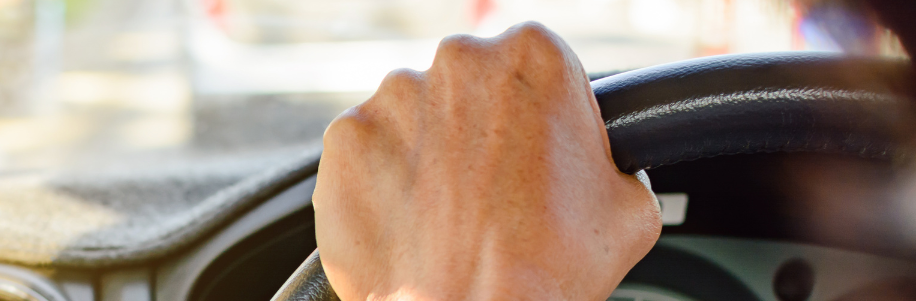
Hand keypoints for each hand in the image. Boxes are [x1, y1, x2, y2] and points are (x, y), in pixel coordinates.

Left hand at [312, 21, 660, 299]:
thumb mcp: (627, 206)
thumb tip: (599, 166)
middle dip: (476, 131)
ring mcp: (392, 100)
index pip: (532, 67)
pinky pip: (364, 154)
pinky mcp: (344, 140)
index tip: (530, 152)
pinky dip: (379, 183)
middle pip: (467, 87)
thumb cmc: (547, 269)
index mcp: (533, 58)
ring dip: (425, 154)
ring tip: (448, 215)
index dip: (533, 116)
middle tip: (490, 191)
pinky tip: (408, 221)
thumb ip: (608, 159)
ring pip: (411, 117)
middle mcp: (458, 64)